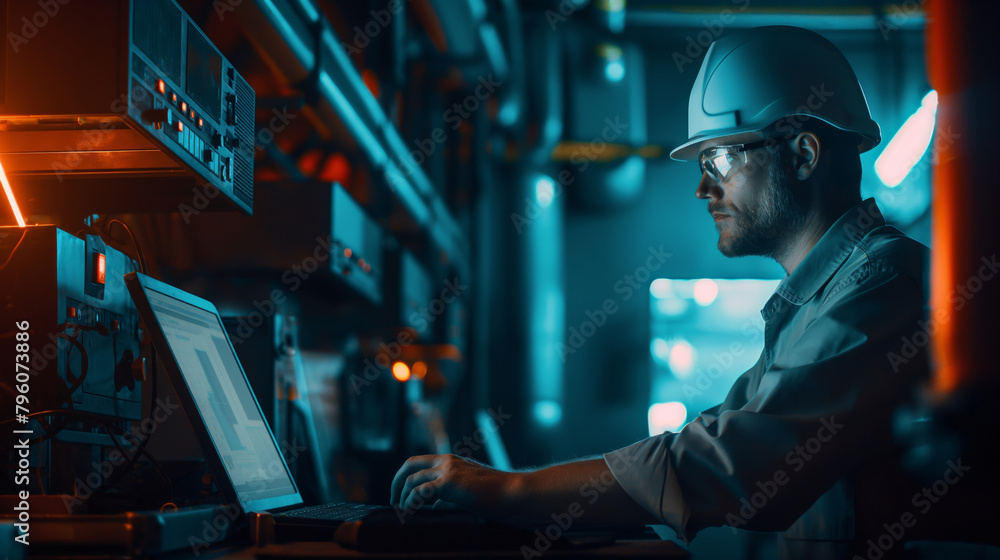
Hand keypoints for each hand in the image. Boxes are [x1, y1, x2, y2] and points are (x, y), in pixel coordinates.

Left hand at [389, 454, 517, 517]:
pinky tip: (411, 511)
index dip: (405, 477)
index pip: (419, 462)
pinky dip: (411, 501)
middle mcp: (447, 461)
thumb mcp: (467, 492)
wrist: (514, 492)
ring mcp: (447, 470)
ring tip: (402, 511)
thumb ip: (449, 495)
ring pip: (412, 479)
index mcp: (451, 461)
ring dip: (402, 495)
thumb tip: (433, 505)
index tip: (401, 495)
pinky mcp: (449, 483)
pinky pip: (420, 491)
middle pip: (409, 464)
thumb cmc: (496, 495)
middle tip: (393, 501)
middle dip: (396, 482)